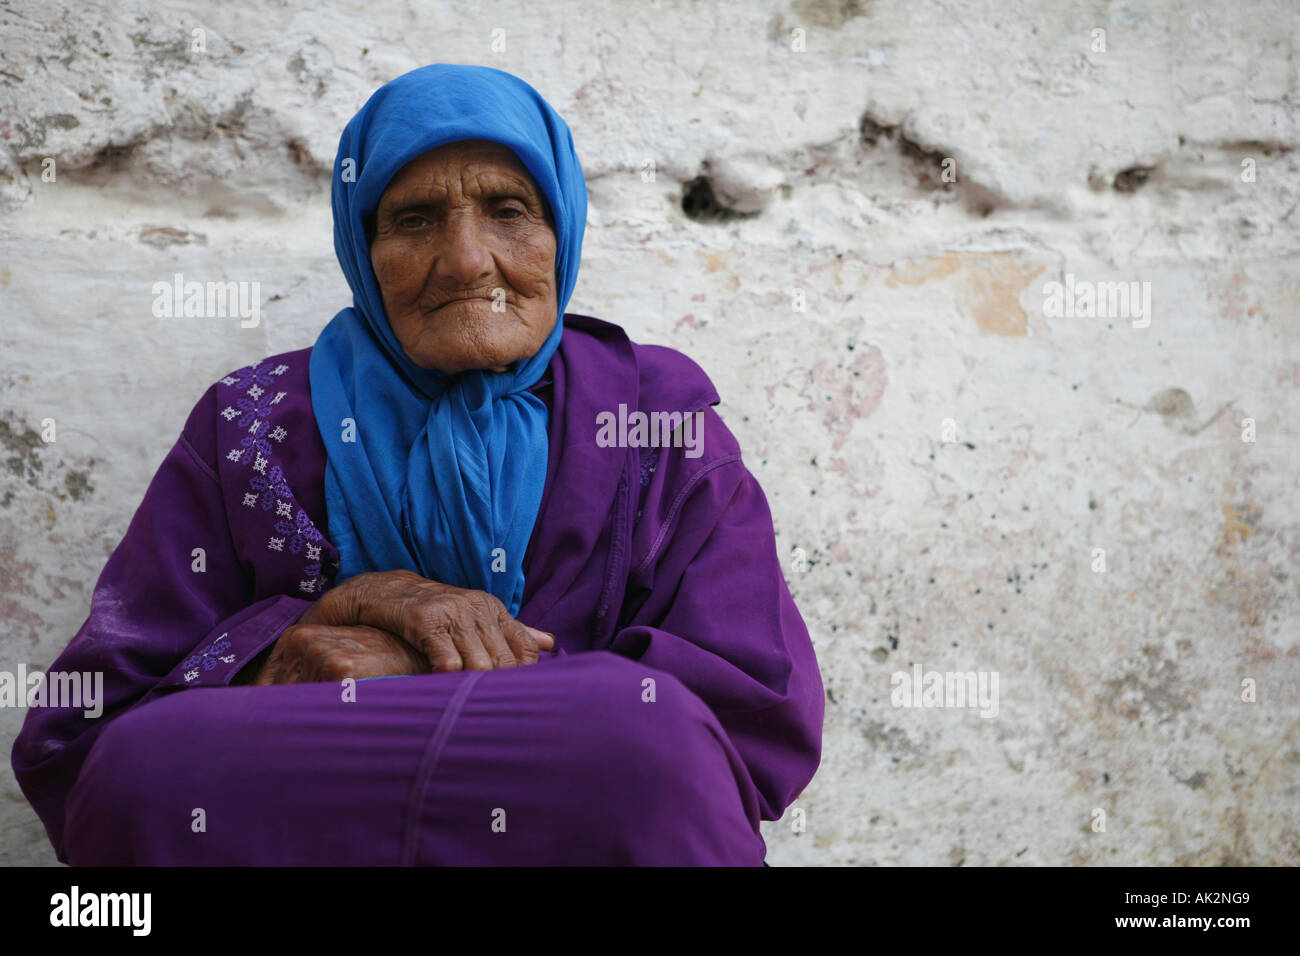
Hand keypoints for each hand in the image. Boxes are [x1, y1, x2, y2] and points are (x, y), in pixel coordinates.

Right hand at [252, 570, 554, 682]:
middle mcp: (477, 608)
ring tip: (469, 712)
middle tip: (493, 717)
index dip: (522, 678)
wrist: (382, 591)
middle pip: (503, 663)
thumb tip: (551, 644)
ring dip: (473, 691)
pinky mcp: (425, 620)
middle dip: (498, 691)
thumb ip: (513, 632)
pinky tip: (444, 694)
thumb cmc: (433, 612)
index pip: (524, 648)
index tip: (515, 702)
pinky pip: (447, 660)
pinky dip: (449, 681)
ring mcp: (452, 612)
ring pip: (479, 664)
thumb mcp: (475, 617)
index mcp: (493, 609)